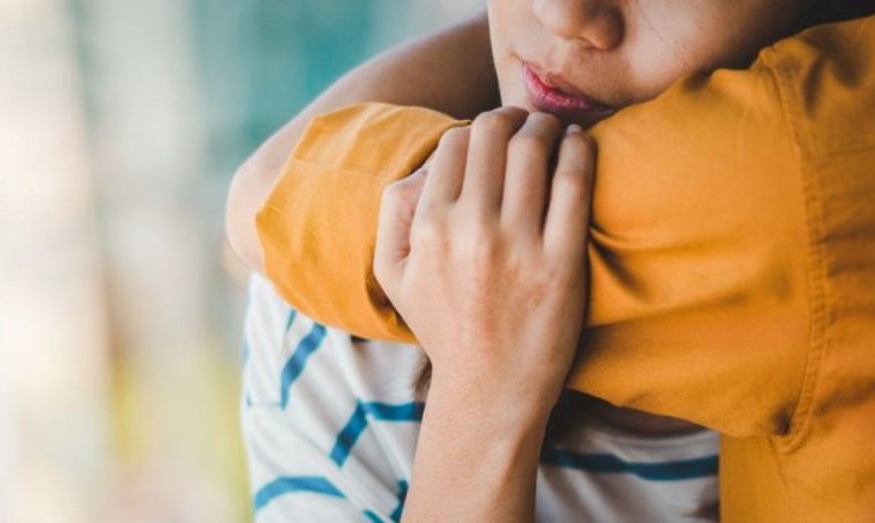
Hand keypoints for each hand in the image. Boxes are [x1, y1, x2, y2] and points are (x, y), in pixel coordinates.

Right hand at [373, 106, 594, 417]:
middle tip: (525, 124)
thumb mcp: (393, 275)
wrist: (490, 388)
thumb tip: (426, 163)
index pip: (454, 143)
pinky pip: (574, 184)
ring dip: (546, 125)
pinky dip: (579, 150)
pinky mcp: (560, 263)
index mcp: (428, 228)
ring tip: (554, 131)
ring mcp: (517, 246)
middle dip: (510, 117)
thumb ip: (392, 213)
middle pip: (493, 134)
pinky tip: (580, 144)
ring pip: (533, 149)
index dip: (475, 129)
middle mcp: (469, 231)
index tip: (492, 136)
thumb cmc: (443, 326)